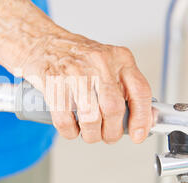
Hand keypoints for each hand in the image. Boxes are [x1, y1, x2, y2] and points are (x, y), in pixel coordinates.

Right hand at [14, 33, 152, 143]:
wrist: (43, 43)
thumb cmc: (77, 57)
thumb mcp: (109, 63)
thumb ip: (126, 87)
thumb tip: (144, 118)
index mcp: (119, 58)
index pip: (139, 91)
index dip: (142, 118)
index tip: (138, 134)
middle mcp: (99, 63)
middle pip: (114, 109)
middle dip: (112, 132)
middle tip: (108, 135)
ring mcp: (75, 73)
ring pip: (91, 118)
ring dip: (91, 134)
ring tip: (90, 133)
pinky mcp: (54, 84)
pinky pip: (65, 120)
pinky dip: (70, 131)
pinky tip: (72, 127)